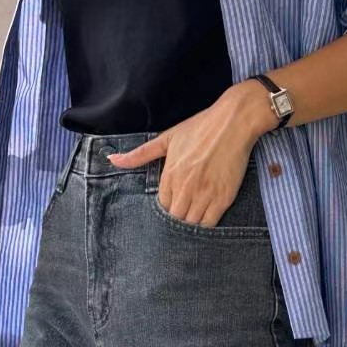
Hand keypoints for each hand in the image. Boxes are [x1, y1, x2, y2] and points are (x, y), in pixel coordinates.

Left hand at [106, 81, 272, 225]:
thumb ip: (140, 154)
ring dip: (191, 223)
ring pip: (191, 224)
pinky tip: (206, 216)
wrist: (234, 122)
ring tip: (194, 217)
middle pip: (175, 218)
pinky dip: (206, 224)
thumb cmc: (201, 127)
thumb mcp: (167, 139)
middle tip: (183, 214)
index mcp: (170, 174)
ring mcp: (205, 194)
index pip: (162, 206)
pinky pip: (209, 223)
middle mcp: (186, 187)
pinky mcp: (223, 198)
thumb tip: (112, 159)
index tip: (173, 204)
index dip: (167, 207)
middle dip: (177, 219)